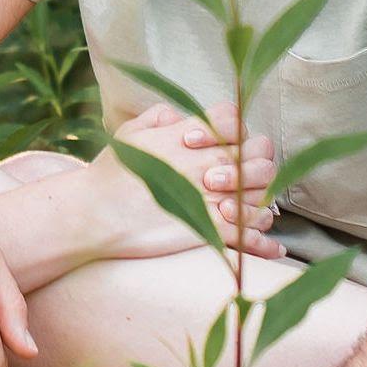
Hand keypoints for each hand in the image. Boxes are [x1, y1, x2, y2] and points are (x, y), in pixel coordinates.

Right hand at [87, 104, 283, 263]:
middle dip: (258, 163)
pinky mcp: (208, 230)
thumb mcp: (130, 133)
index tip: (223, 143)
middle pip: (258, 154)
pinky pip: (249, 234)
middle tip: (246, 177)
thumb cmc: (108, 174)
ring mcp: (208, 196)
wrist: (93, 215)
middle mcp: (204, 163)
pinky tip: (273, 247)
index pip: (232, 118)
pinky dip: (265, 243)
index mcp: (187, 136)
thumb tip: (180, 118)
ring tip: (256, 208)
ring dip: (264, 200)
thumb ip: (158, 118)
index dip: (234, 128)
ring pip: (261, 193)